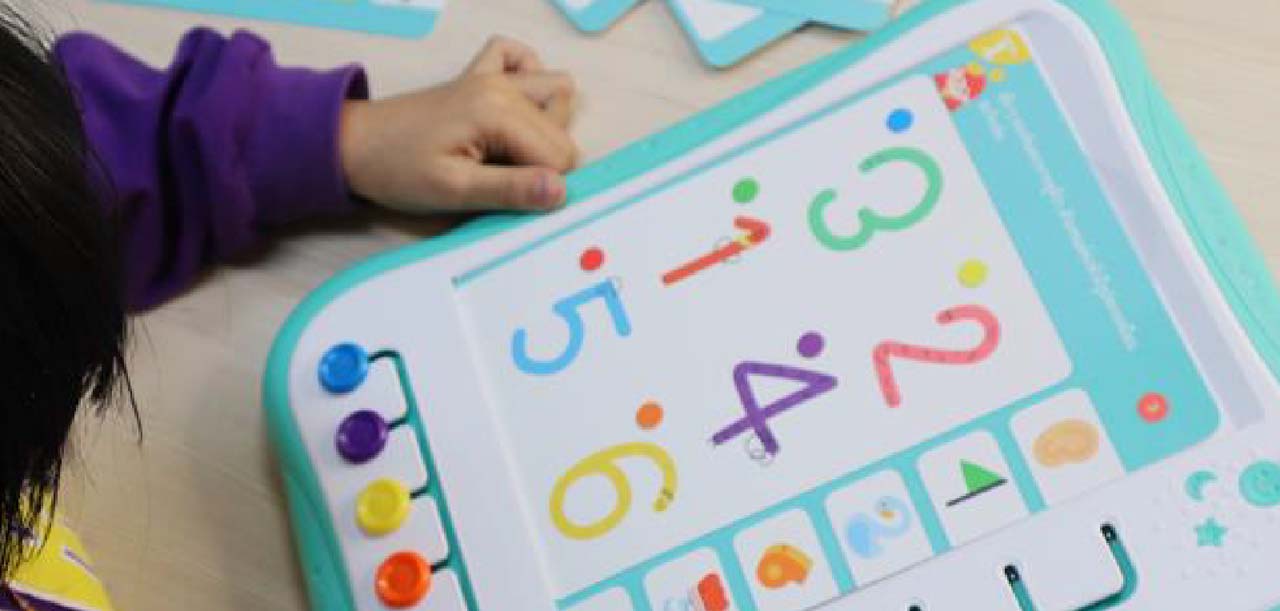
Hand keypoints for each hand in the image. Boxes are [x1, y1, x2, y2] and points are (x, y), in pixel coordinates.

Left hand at [339, 36, 577, 213]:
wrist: (354, 145)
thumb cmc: (398, 171)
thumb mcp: (453, 191)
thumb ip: (511, 190)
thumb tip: (561, 192)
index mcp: (498, 112)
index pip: (560, 157)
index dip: (544, 188)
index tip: (511, 200)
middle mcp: (504, 86)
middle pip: (562, 132)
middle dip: (545, 165)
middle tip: (501, 181)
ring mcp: (492, 76)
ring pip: (556, 92)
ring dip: (548, 124)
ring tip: (513, 152)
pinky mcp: (479, 74)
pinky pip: (519, 58)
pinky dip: (528, 76)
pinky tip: (514, 106)